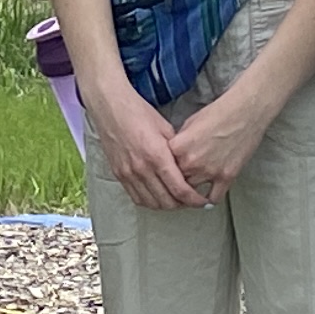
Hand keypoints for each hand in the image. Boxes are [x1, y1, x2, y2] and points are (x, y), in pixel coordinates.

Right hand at [88, 79, 205, 209]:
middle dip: (183, 205)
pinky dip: (150, 201)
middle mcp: (142, 169)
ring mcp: (128, 173)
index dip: (194, 200)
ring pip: (151, 203)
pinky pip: (136, 197)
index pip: (180, 189)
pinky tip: (158, 197)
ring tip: (176, 200)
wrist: (110, 107)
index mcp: (157, 155)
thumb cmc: (138, 112)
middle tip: (192, 201)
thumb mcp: (165, 128)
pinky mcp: (119, 174)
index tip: (203, 201)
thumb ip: (176, 151)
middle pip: (167, 201)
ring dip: (166, 205)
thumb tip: (187, 167)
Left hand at [167, 85, 270, 199]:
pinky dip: (209, 200)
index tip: (165, 170)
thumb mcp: (190, 123)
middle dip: (176, 181)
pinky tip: (206, 200)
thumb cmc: (219, 113)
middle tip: (177, 183)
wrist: (245, 113)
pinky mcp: (226, 177)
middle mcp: (192, 162)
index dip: (165, 167)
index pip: (163, 165)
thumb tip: (174, 153)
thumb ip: (179, 142)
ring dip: (190, 192)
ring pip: (192, 191)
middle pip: (176, 180)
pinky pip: (214, 197)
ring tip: (189, 193)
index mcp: (179, 147)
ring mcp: (209, 171)